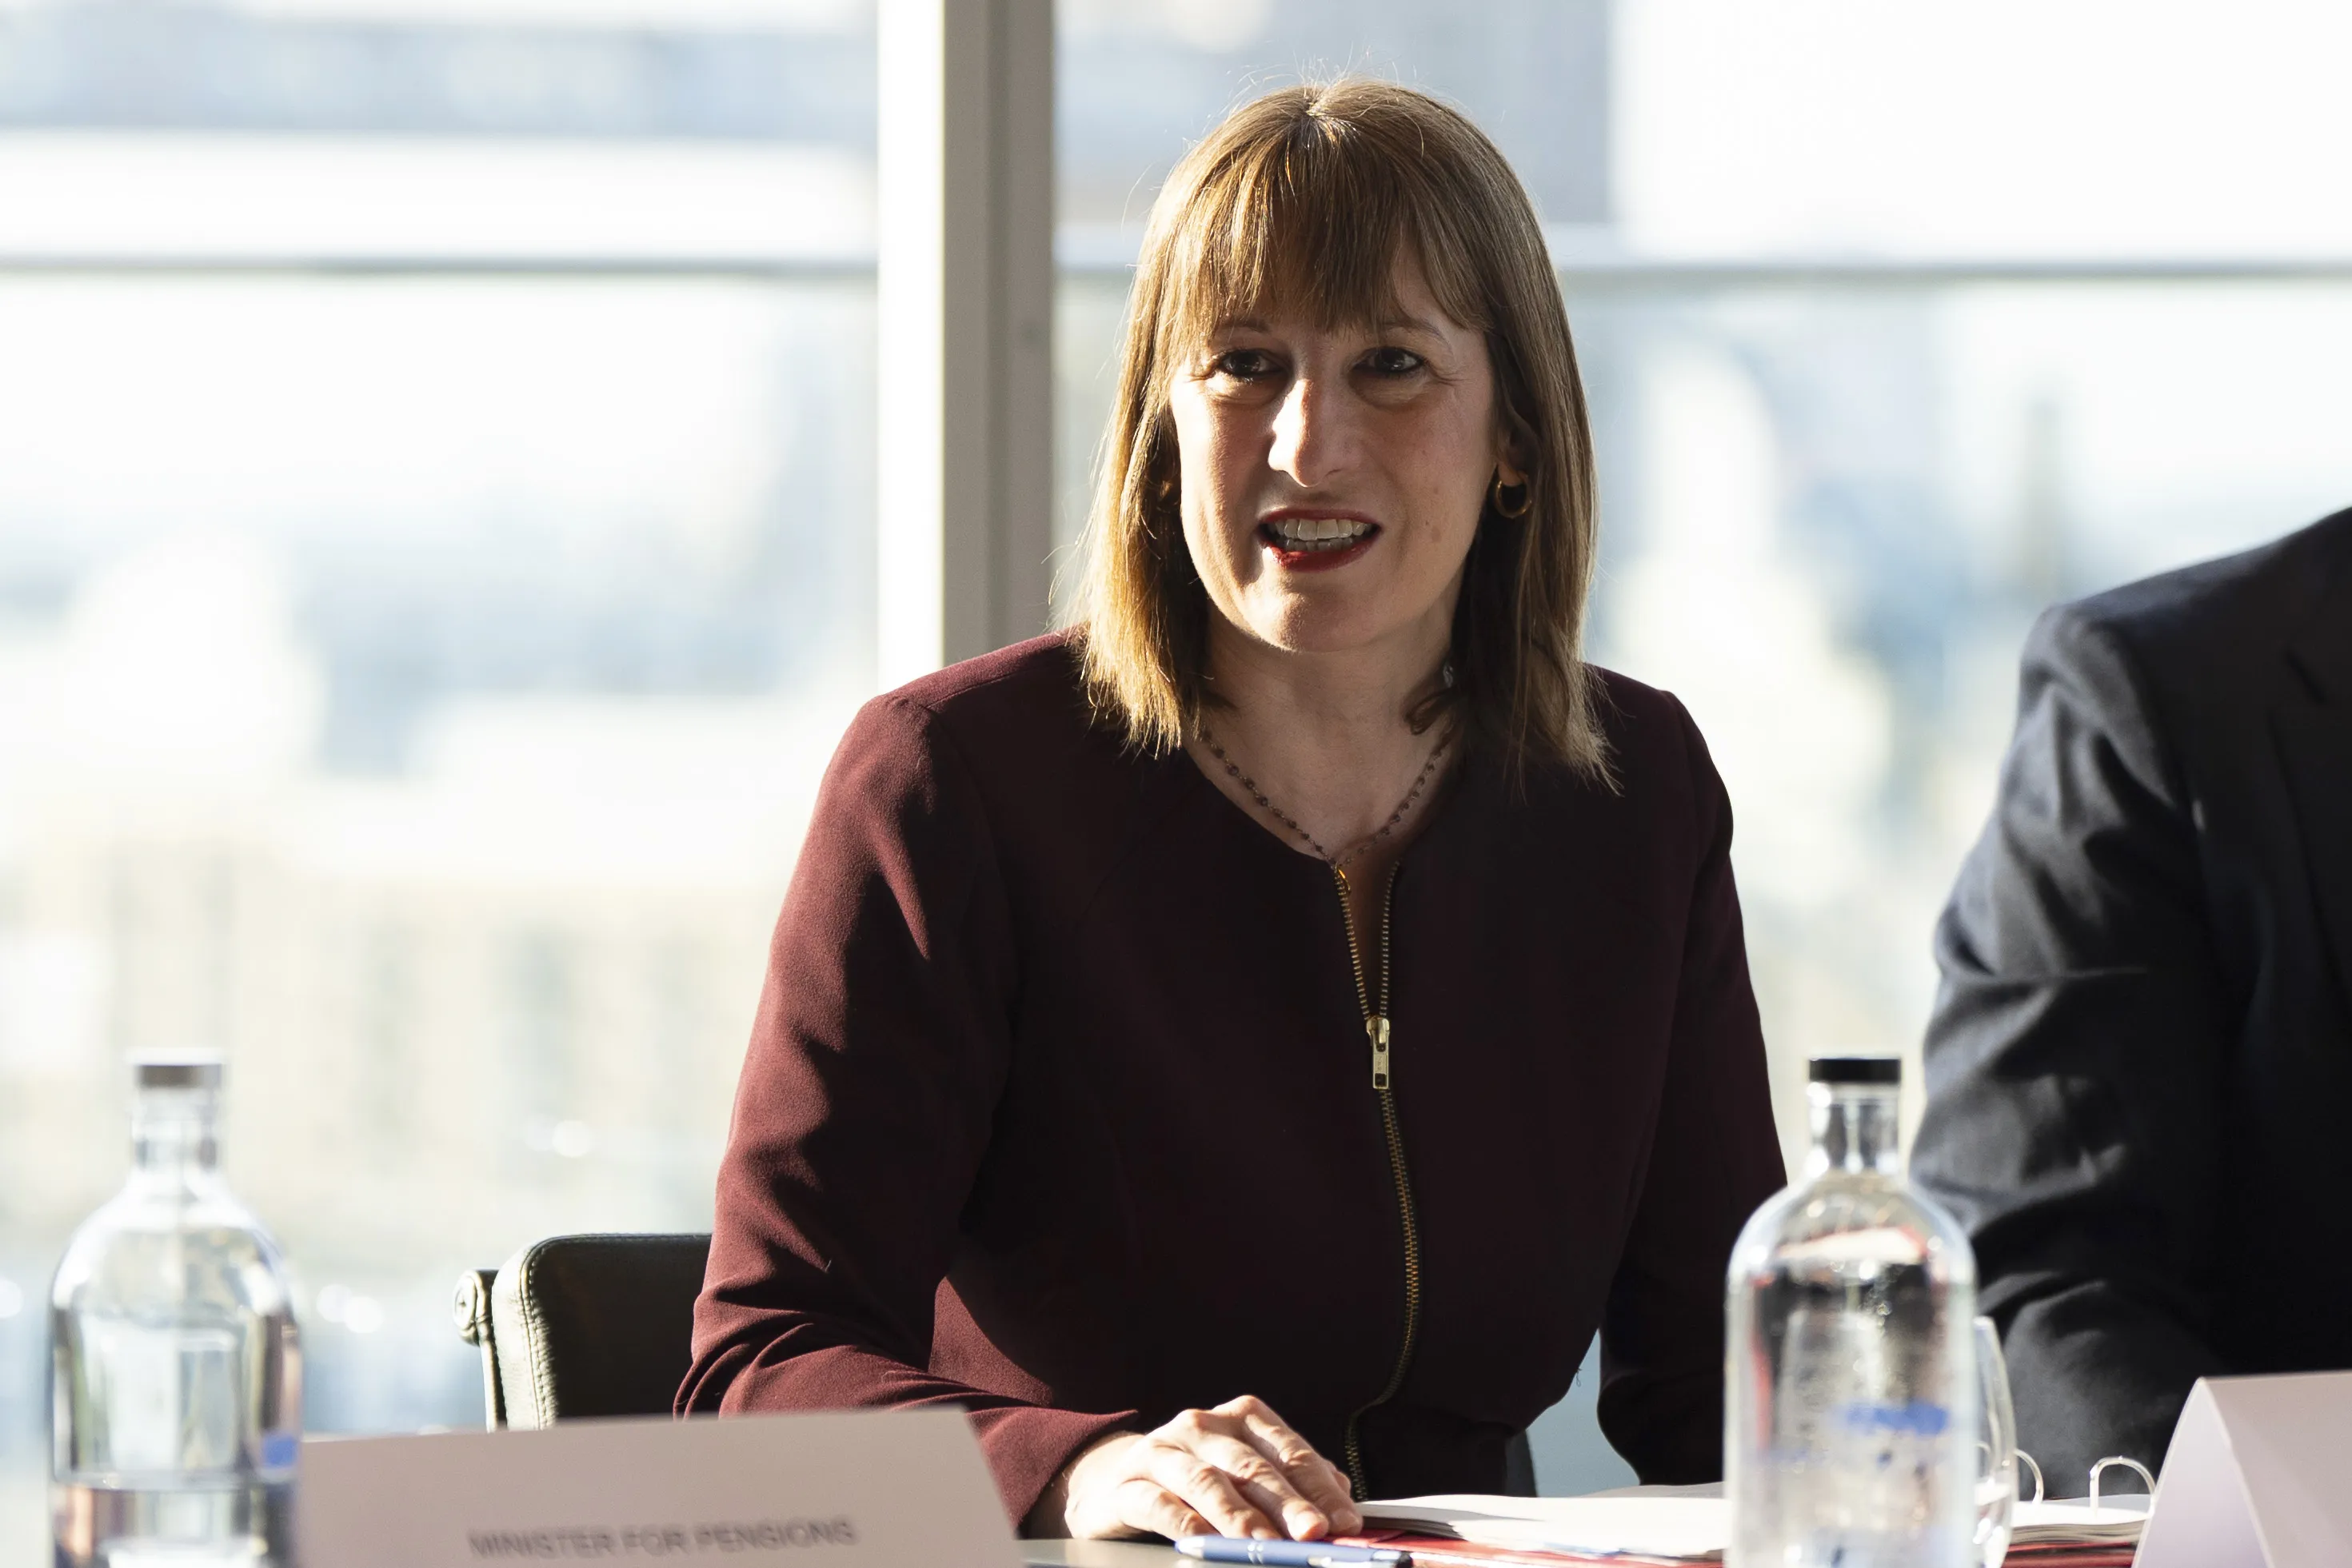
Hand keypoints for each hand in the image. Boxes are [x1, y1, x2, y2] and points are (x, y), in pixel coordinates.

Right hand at [1038, 1395, 1362, 1541]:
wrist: (1114, 1480)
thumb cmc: (1196, 1478)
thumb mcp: (1246, 1473)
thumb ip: (1293, 1482)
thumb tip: (1342, 1499)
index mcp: (1241, 1418)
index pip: (1288, 1450)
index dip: (1319, 1487)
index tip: (1344, 1521)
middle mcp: (1201, 1426)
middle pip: (1251, 1466)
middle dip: (1287, 1503)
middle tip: (1312, 1532)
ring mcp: (1162, 1451)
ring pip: (1207, 1481)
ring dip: (1239, 1517)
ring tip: (1265, 1547)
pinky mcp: (1129, 1483)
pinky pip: (1160, 1503)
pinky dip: (1187, 1523)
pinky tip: (1207, 1542)